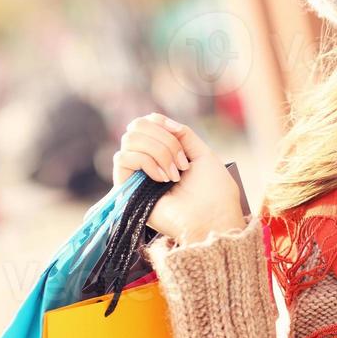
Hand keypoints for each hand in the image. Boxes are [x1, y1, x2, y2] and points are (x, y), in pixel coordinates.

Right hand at [113, 113, 243, 243]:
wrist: (212, 218)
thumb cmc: (214, 191)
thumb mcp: (202, 153)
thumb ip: (182, 134)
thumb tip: (158, 119)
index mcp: (163, 154)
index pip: (145, 124)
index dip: (159, 121)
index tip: (177, 132)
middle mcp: (146, 163)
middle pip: (136, 127)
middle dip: (163, 139)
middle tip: (182, 162)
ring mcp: (136, 175)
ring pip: (129, 140)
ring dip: (159, 151)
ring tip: (175, 173)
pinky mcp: (126, 189)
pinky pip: (122, 158)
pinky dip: (147, 162)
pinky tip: (163, 179)